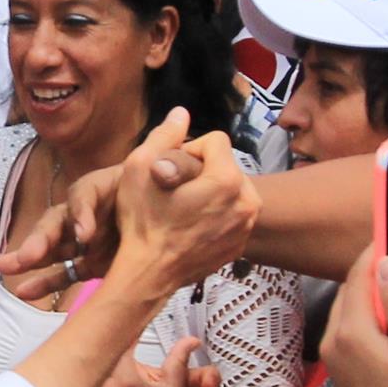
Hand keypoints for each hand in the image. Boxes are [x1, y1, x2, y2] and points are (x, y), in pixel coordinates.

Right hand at [107, 108, 255, 291]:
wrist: (148, 274)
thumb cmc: (142, 221)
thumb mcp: (139, 168)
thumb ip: (165, 135)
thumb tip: (182, 112)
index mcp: (228, 179)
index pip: (216, 141)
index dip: (190, 150)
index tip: (171, 170)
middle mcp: (248, 201)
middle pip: (226, 165)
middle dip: (203, 171)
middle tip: (176, 190)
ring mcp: (247, 226)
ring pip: (231, 189)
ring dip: (211, 192)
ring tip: (184, 208)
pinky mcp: (241, 244)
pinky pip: (233, 215)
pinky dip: (216, 215)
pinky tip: (192, 226)